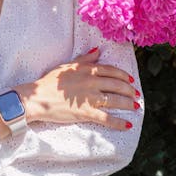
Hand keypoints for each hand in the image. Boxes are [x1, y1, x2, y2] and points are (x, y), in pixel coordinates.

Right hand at [14, 48, 139, 131]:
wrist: (38, 98)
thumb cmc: (50, 81)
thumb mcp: (67, 65)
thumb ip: (84, 58)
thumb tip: (98, 50)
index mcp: (87, 69)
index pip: (110, 70)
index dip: (123, 75)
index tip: (130, 80)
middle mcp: (91, 82)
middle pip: (117, 85)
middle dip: (129, 90)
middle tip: (136, 94)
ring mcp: (90, 98)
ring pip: (115, 100)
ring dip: (128, 104)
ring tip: (135, 106)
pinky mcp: (87, 113)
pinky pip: (107, 118)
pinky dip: (119, 122)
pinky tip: (127, 124)